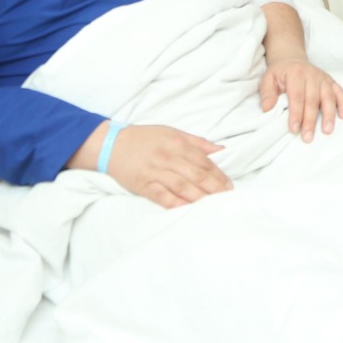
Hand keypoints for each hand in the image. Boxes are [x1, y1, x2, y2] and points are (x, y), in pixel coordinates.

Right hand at [69, 121, 230, 208]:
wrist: (112, 144)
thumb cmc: (146, 138)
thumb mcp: (172, 132)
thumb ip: (197, 142)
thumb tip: (221, 150)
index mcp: (177, 143)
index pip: (204, 161)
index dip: (218, 174)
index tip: (229, 185)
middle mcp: (168, 157)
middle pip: (196, 175)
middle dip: (214, 187)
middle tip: (227, 198)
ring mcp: (155, 172)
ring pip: (182, 186)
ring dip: (199, 197)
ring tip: (213, 205)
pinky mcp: (143, 185)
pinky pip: (161, 196)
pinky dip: (175, 203)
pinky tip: (187, 209)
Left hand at [259, 57, 342, 141]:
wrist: (292, 59)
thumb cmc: (280, 73)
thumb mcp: (268, 79)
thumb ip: (267, 93)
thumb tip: (267, 108)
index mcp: (295, 74)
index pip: (297, 96)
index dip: (296, 113)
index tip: (294, 129)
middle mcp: (312, 74)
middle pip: (313, 100)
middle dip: (310, 120)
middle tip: (308, 137)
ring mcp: (323, 78)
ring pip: (328, 97)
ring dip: (329, 115)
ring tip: (327, 130)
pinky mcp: (331, 81)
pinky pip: (340, 92)